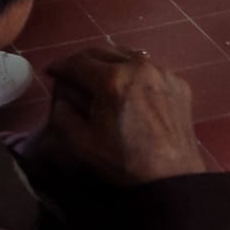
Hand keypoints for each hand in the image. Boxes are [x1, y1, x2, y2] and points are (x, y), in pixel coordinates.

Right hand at [37, 48, 205, 184]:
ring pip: (128, 56)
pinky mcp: (179, 82)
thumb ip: (64, 117)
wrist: (173, 177)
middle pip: (103, 52)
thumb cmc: (125, 162)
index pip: (78, 62)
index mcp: (113, 79)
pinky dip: (134, 73)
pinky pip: (150, 69)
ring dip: (109, 62)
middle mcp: (138, 66)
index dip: (61, 66)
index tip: (51, 71)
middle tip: (72, 73)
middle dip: (83, 61)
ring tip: (99, 76)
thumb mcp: (83, 145)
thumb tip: (61, 100)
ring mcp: (162, 72)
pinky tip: (130, 89)